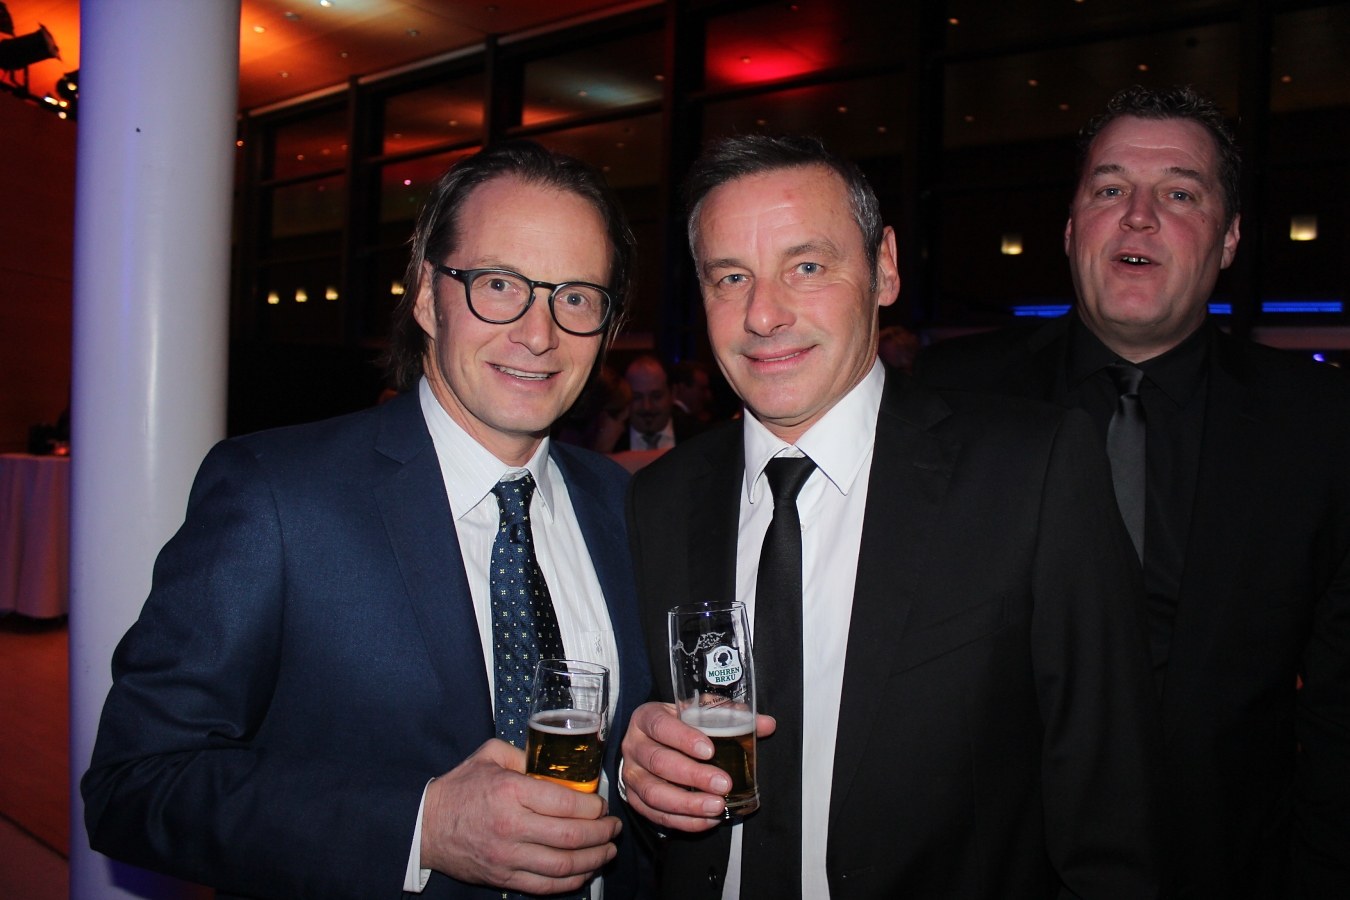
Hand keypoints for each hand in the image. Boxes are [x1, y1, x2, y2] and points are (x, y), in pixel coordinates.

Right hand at [420, 739, 620, 893]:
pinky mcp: (504, 878)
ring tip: (608, 850)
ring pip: (563, 865)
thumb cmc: (460, 788)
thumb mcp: (490, 756)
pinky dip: (571, 881)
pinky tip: (584, 871)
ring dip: (594, 859)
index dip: (594, 807)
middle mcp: (512, 826)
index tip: (602, 805)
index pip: (566, 803)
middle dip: (602, 833)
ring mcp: (508, 857)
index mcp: (511, 792)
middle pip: (571, 836)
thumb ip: (525, 754)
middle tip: (613, 828)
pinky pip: (546, 886)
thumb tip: (558, 760)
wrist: (426, 826)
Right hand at [619, 701, 775, 832]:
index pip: (661, 726)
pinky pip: (656, 815)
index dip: (684, 738)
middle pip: (659, 762)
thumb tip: (767, 724)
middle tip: (723, 784)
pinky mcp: (634, 799)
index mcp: (646, 718)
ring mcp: (631, 775)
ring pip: (655, 793)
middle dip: (693, 775)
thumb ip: (730, 715)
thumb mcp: (698, 713)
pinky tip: (707, 819)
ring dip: (688, 803)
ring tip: (716, 806)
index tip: (709, 750)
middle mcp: (634, 746)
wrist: (649, 743)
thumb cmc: (677, 725)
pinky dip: (683, 821)